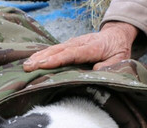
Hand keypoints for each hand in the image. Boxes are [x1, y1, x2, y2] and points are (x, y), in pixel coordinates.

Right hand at [23, 21, 137, 71]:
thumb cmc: (117, 50)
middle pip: (59, 50)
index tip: (43, 64)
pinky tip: (33, 61)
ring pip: (54, 49)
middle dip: (42, 58)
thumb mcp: (120, 60)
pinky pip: (55, 50)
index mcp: (92, 47)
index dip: (57, 59)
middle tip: (28, 67)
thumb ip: (108, 67)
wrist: (116, 35)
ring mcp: (73, 42)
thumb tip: (94, 72)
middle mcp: (80, 43)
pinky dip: (43, 55)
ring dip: (39, 56)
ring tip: (26, 64)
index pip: (72, 53)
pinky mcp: (69, 45)